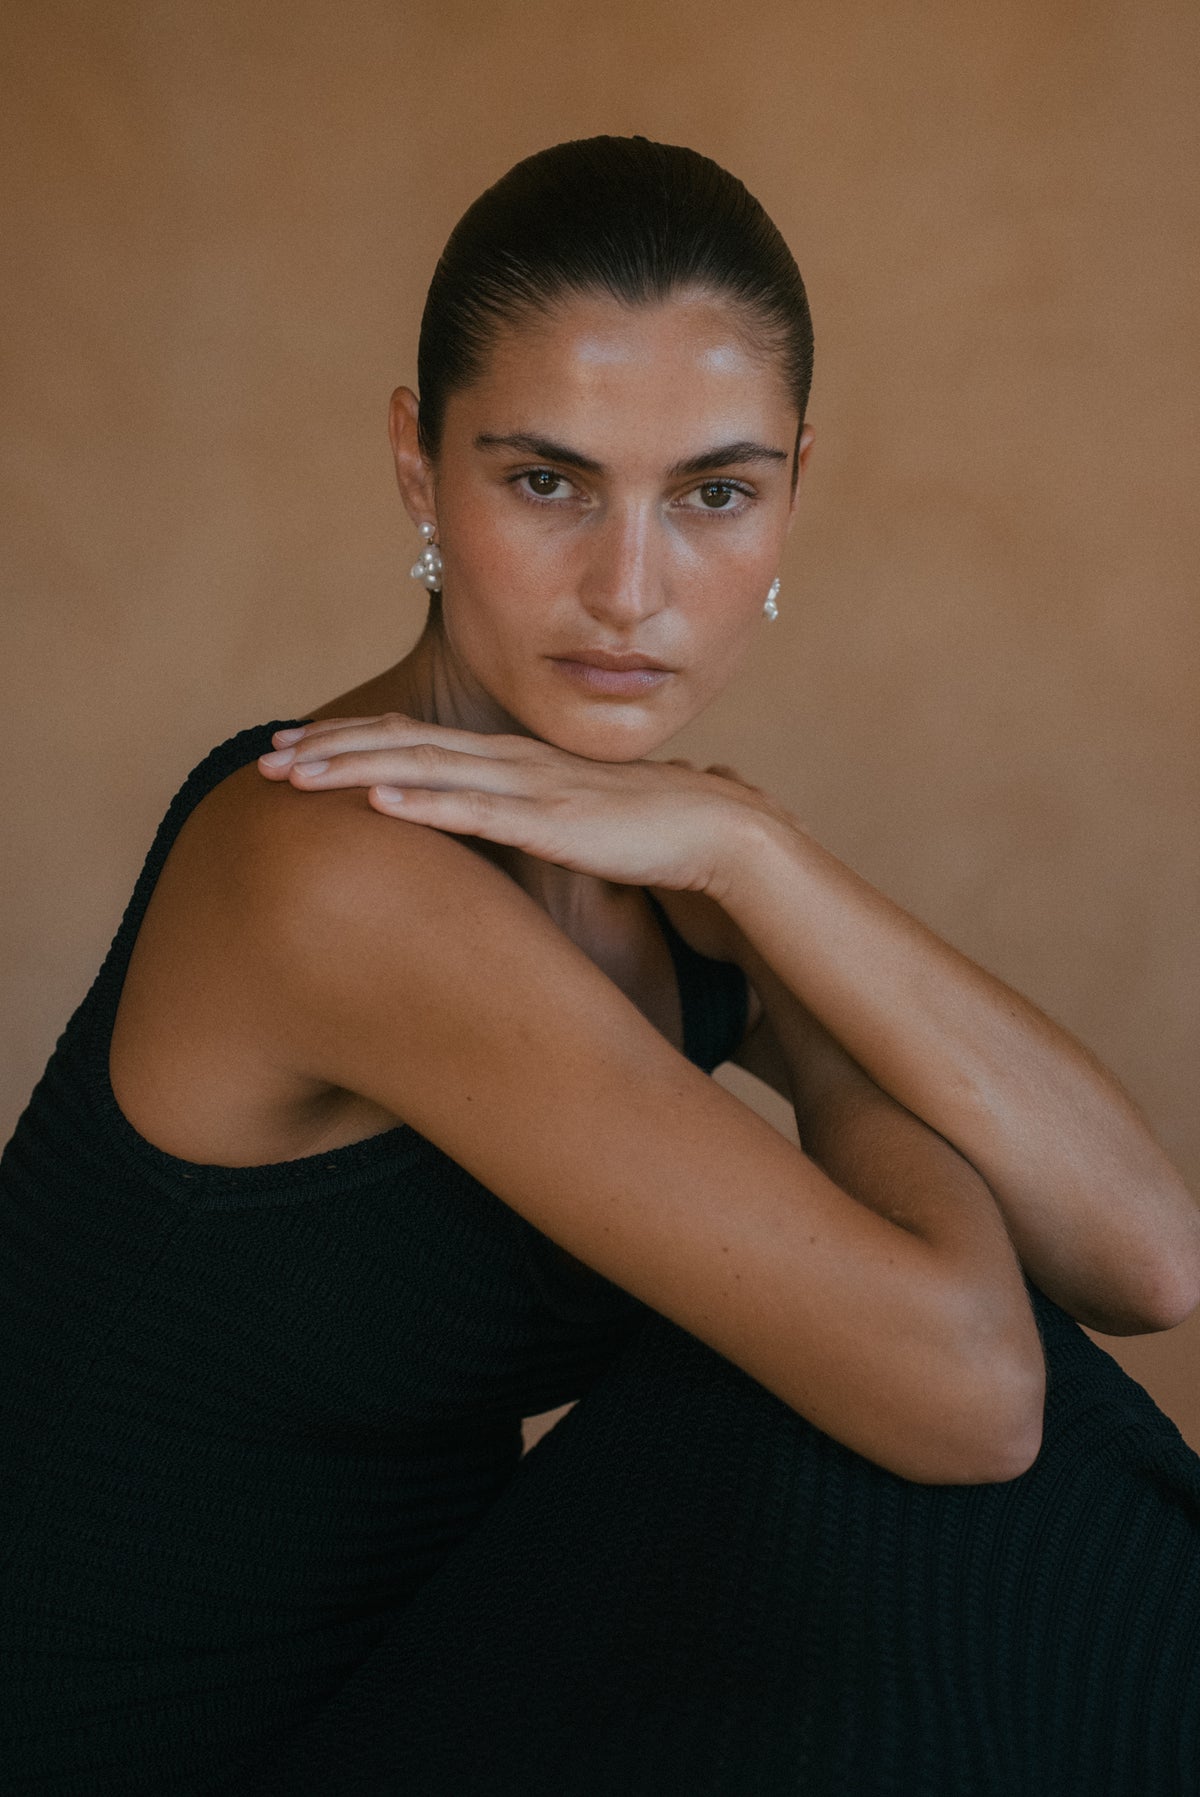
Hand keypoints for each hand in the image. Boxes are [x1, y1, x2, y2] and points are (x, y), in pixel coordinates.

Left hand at [257, 713, 772, 898]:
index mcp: (509, 762)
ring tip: (292, 775)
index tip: (297, 749)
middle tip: (265, 757)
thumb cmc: (645, 837)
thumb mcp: (566, 828)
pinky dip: (419, 800)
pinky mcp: (549, 821)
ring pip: (421, 768)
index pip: (415, 741)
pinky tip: (373, 801)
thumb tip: (488, 845)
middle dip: (328, 748)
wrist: (716, 835)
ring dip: (351, 769)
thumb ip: (523, 826)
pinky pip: (473, 808)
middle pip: (401, 744)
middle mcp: (508, 762)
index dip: (351, 742)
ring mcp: (527, 786)